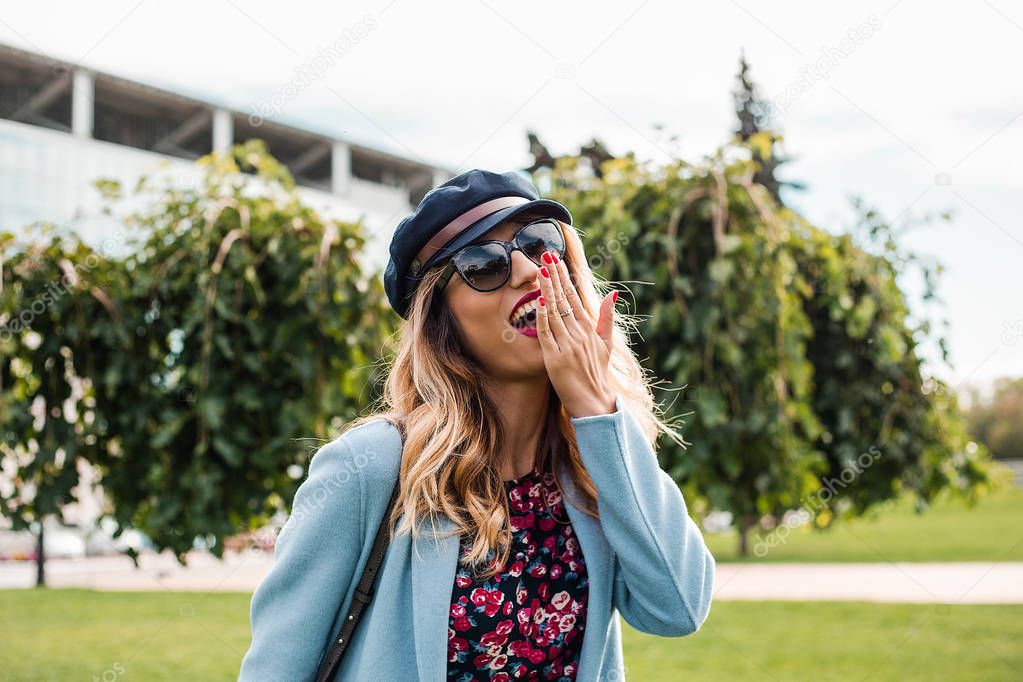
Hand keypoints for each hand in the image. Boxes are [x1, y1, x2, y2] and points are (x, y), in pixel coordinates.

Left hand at [534, 250, 619, 417]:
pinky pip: (547, 334)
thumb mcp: (607, 343)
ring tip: (540, 271)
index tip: (555, 260)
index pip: (574, 296)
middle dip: (554, 276)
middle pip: (564, 299)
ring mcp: (567, 345)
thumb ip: (607, 317)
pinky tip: (539, 302)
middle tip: (546, 256)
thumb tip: (613, 293)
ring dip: (547, 290)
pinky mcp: (555, 358)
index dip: (564, 277)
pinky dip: (543, 317)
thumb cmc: (597, 371)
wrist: (594, 400)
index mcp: (589, 328)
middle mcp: (579, 334)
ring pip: (555, 312)